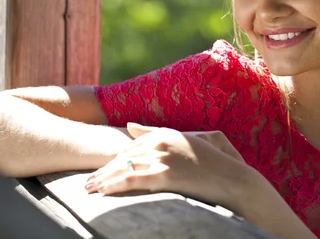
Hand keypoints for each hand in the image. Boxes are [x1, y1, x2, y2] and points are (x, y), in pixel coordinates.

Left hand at [85, 123, 249, 207]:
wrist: (233, 178)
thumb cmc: (215, 162)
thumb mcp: (189, 140)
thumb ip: (157, 131)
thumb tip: (129, 126)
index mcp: (166, 133)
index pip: (132, 147)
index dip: (115, 160)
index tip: (101, 170)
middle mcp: (161, 142)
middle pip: (124, 158)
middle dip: (104, 171)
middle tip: (87, 183)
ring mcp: (163, 157)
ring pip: (124, 168)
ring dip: (103, 180)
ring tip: (88, 189)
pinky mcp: (165, 174)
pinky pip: (132, 180)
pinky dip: (114, 185)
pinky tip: (102, 193)